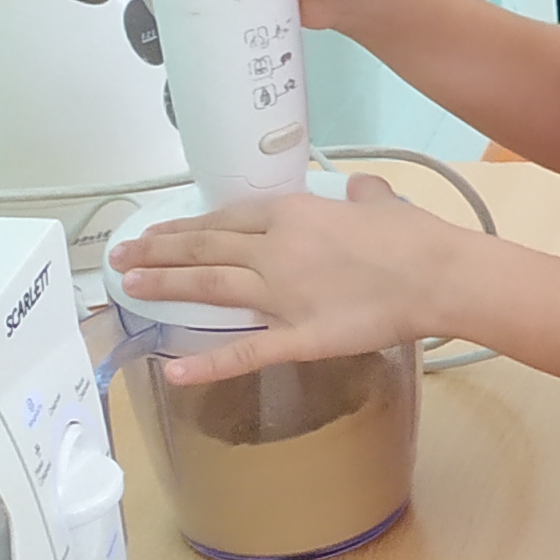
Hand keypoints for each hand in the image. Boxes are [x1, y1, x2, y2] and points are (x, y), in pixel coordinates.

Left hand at [109, 176, 463, 383]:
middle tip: (122, 257)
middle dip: (159, 251)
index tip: (160, 232)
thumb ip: (363, 195)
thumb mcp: (383, 201)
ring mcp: (281, 293)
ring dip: (166, 285)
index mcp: (293, 213)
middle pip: (205, 246)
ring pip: (210, 286)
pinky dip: (208, 363)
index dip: (188, 226)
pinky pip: (246, 350)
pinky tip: (175, 371)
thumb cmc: (415, 236)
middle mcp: (275, 249)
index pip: (227, 217)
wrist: (437, 275)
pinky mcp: (296, 336)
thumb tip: (358, 188)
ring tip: (130, 286)